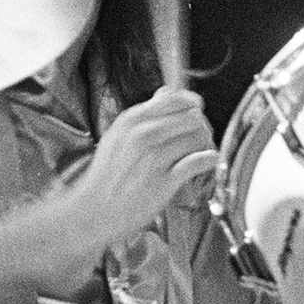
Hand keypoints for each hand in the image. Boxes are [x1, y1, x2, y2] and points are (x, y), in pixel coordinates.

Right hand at [64, 86, 218, 244]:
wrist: (95, 210)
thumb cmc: (107, 175)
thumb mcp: (117, 135)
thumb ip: (143, 114)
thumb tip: (166, 92)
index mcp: (132, 120)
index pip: (176, 99)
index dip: (191, 105)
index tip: (195, 112)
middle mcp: (144, 134)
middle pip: (192, 116)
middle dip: (201, 125)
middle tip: (200, 137)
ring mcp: (155, 157)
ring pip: (199, 137)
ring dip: (206, 143)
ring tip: (202, 152)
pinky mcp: (165, 181)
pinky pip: (199, 161)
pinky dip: (209, 159)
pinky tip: (207, 162)